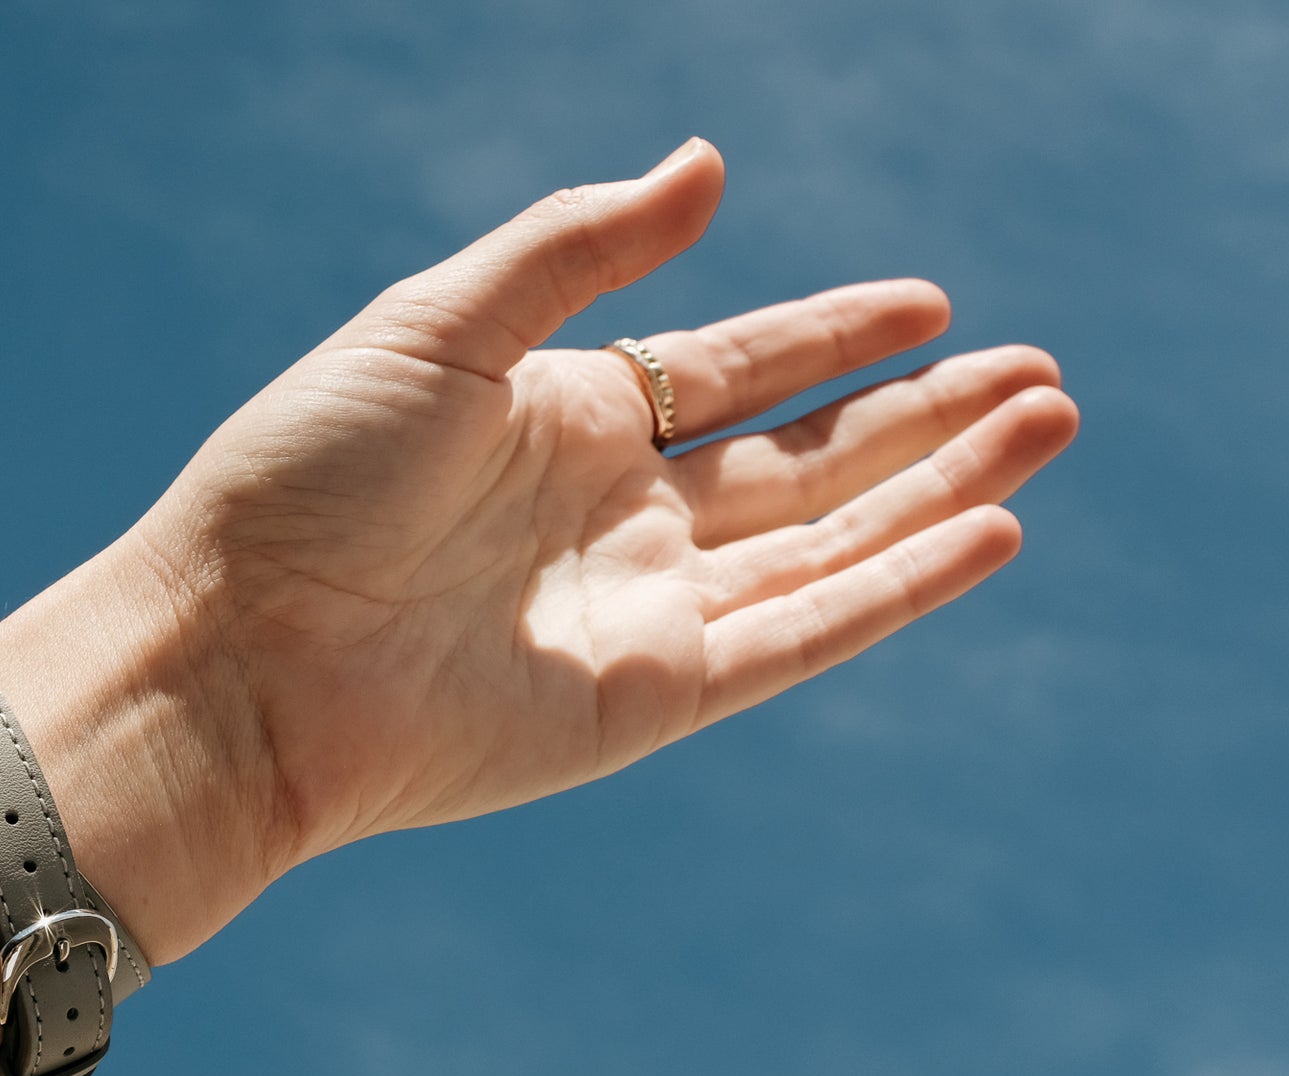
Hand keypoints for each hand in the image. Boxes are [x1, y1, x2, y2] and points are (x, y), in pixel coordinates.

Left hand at [0, 138, 1077, 958]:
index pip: (734, 369)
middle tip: (1043, 374)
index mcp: (561, 417)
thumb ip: (577, 246)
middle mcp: (615, 514)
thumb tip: (708, 164)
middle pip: (805, 457)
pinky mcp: (653, 698)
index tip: (934, 305)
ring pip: (829, 539)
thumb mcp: (440, 325)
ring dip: (939, 485)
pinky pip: (804, 632)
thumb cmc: (306, 474)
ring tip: (1049, 423)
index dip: (834, 336)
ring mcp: (642, 609)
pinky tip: (987, 532)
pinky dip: (898, 586)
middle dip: (923, 414)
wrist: (239, 652)